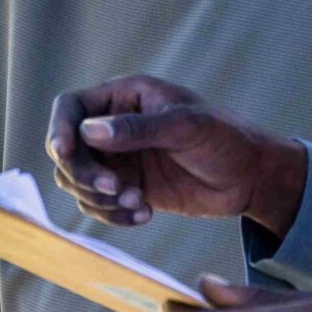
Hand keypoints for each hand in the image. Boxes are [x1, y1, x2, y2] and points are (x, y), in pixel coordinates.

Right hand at [46, 74, 304, 232]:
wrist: (251, 177)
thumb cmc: (224, 137)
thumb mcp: (185, 126)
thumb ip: (138, 129)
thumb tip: (89, 131)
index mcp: (124, 97)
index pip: (71, 106)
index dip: (60, 127)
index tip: (64, 151)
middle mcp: (114, 127)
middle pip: (68, 150)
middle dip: (83, 173)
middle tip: (116, 189)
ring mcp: (119, 160)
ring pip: (77, 181)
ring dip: (99, 198)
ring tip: (138, 202)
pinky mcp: (128, 188)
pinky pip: (100, 205)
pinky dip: (114, 214)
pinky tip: (144, 214)